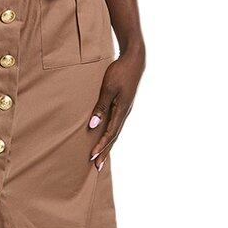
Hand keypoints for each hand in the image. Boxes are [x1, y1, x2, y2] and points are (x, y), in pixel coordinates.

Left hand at [88, 45, 144, 170]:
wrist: (134, 60)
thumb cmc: (120, 72)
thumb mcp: (107, 88)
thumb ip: (101, 107)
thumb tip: (93, 125)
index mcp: (122, 111)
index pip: (110, 134)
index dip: (101, 146)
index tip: (92, 157)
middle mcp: (125, 113)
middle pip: (114, 137)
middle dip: (105, 152)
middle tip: (97, 167)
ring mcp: (125, 110)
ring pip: (116, 132)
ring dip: (108, 145)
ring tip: (100, 157)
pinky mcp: (124, 105)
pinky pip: (116, 124)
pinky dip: (111, 135)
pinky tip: (106, 138)